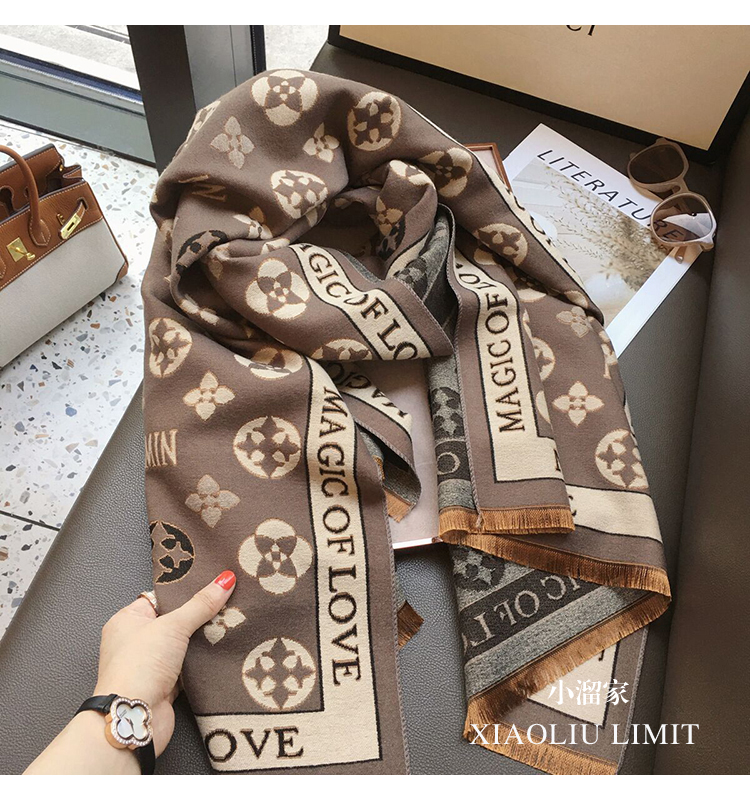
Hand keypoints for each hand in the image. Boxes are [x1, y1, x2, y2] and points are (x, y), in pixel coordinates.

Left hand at [94, 570, 236, 756]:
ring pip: (183, 646)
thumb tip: (224, 579)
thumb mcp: (173, 625)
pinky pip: (188, 668)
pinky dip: (202, 663)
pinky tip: (222, 651)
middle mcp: (135, 642)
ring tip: (230, 624)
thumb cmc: (138, 666)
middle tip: (226, 603)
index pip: (159, 598)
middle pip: (174, 622)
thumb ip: (201, 604)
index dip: (184, 592)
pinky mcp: (164, 686)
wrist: (134, 718)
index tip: (210, 584)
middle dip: (198, 617)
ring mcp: (150, 666)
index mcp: (127, 621)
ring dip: (202, 642)